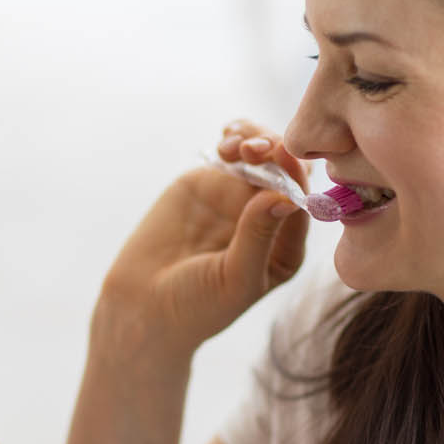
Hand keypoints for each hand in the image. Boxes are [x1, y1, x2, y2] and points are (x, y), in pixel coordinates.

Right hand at [96, 120, 312, 356]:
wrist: (143, 306)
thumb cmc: (196, 307)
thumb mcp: (234, 279)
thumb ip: (258, 237)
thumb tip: (285, 198)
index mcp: (285, 247)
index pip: (300, 204)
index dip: (295, 177)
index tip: (284, 157)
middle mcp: (268, 217)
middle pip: (285, 172)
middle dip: (276, 152)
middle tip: (257, 148)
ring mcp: (237, 197)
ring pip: (260, 155)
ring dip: (255, 139)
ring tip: (236, 145)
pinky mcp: (209, 183)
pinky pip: (230, 153)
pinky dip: (234, 137)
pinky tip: (228, 136)